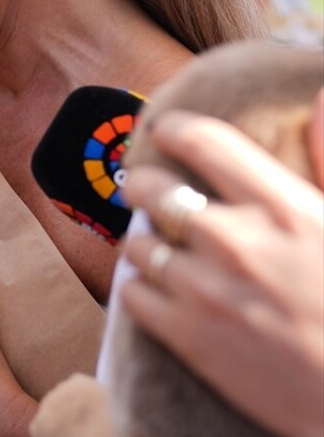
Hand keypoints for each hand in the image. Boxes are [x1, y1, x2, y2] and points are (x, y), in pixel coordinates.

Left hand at [121, 106, 323, 436]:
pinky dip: (140, 287)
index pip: (204, 141)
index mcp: (282, 207)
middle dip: (142, 183)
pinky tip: (157, 288)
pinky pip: (132, 293)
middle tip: (142, 187)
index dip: (173, 129)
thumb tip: (318, 100)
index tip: (163, 130)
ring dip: (144, 241)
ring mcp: (203, 289)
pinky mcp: (185, 336)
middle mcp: (234, 240)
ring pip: (138, 244)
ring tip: (157, 246)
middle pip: (152, 188)